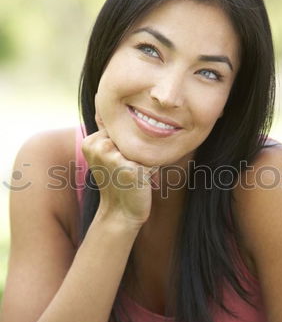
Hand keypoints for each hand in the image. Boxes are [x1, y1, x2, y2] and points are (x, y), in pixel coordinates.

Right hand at [81, 107, 159, 225]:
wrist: (121, 212)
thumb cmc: (119, 181)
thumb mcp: (109, 155)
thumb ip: (113, 135)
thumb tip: (129, 110)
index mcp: (90, 141)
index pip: (120, 128)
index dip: (126, 145)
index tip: (119, 163)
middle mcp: (98, 146)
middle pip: (131, 135)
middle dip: (136, 150)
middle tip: (127, 169)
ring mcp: (112, 157)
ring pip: (141, 146)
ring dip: (144, 159)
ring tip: (133, 173)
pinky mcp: (128, 168)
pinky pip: (150, 159)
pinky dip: (151, 168)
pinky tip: (140, 180)